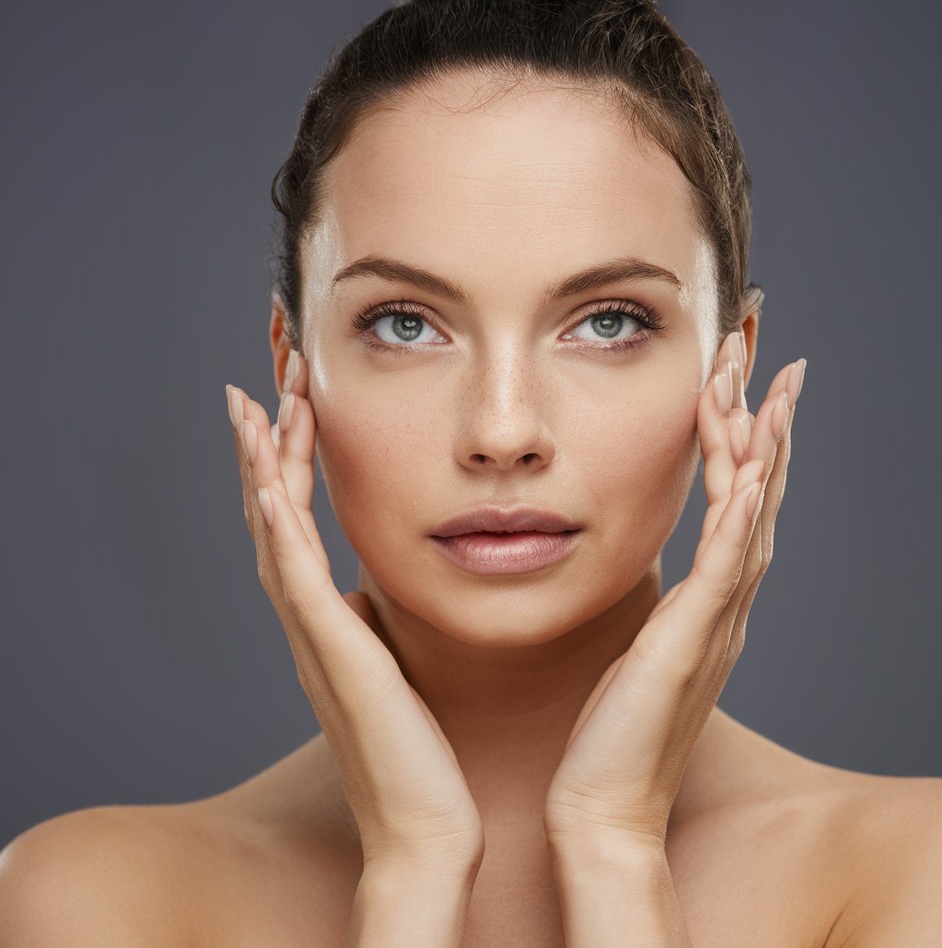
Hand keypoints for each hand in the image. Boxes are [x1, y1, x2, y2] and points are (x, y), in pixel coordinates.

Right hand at [224, 352, 483, 869]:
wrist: (425, 822)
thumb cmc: (418, 746)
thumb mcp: (396, 659)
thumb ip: (379, 621)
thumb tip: (378, 590)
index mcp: (325, 617)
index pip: (295, 519)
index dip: (286, 460)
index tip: (289, 401)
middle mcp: (306, 618)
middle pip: (271, 510)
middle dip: (266, 442)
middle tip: (262, 378)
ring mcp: (311, 633)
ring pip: (273, 529)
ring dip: (264, 464)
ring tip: (258, 401)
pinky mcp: (329, 650)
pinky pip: (294, 573)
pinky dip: (277, 523)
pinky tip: (268, 479)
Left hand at [543, 334, 805, 848]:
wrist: (604, 805)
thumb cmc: (611, 731)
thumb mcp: (634, 648)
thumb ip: (651, 608)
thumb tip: (631, 566)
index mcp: (709, 605)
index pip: (739, 505)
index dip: (747, 441)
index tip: (743, 383)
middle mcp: (726, 607)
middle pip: (760, 495)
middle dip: (764, 422)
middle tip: (765, 356)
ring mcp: (716, 624)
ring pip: (753, 517)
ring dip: (760, 449)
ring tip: (764, 386)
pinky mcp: (692, 642)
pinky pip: (727, 566)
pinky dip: (742, 515)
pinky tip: (750, 469)